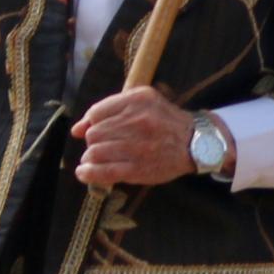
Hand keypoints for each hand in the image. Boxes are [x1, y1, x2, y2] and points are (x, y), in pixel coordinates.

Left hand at [71, 86, 200, 189]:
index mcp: (138, 100)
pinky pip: (104, 172)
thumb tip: (76, 129)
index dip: (91, 124)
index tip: (94, 130)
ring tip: (97, 159)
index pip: (97, 113)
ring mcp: (138, 146)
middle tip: (103, 145)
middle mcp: (138, 121)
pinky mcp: (138, 169)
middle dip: (94, 141)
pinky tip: (85, 172)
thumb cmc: (165, 121)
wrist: (196, 143)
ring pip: (95, 152)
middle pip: (94, 134)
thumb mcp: (144, 103)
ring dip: (91, 157)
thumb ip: (110, 109)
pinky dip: (89, 173)